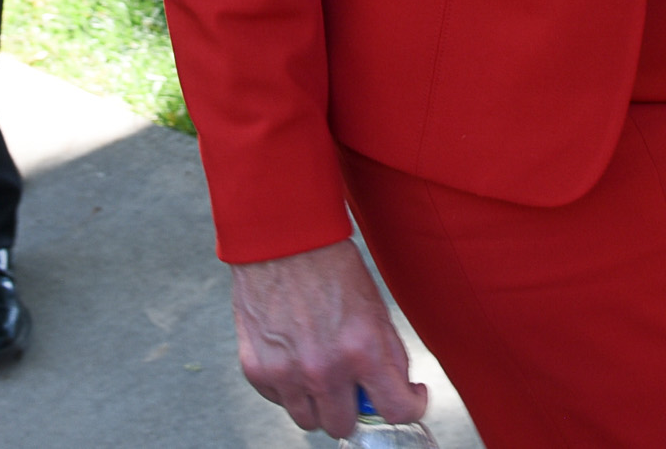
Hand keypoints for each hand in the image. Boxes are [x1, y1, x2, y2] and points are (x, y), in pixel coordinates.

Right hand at [230, 240, 424, 437]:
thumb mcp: (375, 307)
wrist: (280, 239)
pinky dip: (289, 389)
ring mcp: (286, 373)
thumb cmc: (330, 265)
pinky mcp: (256, 369)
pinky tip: (295, 358)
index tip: (408, 398)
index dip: (409, 408)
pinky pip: (278, 401)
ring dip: (320, 403)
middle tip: (354, 384)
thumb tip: (397, 388)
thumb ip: (387, 354)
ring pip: (309, 421)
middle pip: (344, 426)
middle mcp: (323, 369)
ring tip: (322, 370)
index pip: (395, 412)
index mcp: (362, 350)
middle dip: (355, 408)